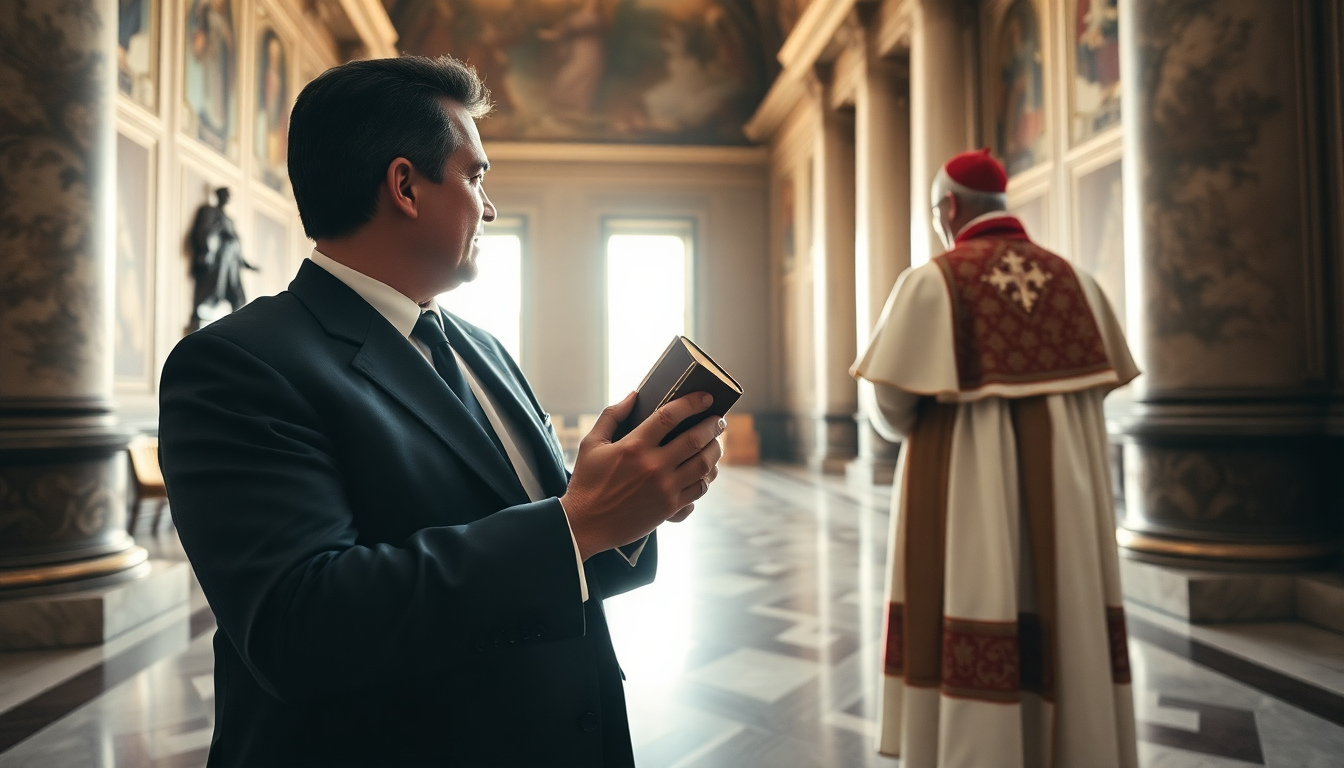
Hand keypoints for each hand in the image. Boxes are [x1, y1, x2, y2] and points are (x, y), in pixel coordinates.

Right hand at [560, 391, 723, 559]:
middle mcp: (653, 466)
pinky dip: (706, 478)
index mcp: (634, 446)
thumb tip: (634, 395)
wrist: (584, 525)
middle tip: (718, 419)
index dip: (692, 403)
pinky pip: (698, 490)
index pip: (670, 416)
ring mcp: (664, 489)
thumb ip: (612, 415)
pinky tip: (705, 471)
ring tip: (716, 443)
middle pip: (695, 439)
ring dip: (715, 451)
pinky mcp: (669, 508)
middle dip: (712, 425)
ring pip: (703, 465)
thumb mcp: (591, 444)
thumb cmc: (587, 482)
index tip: (705, 397)